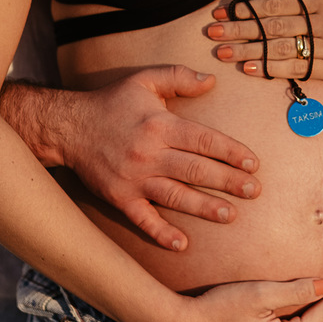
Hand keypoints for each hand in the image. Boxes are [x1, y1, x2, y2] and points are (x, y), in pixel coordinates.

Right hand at [62, 66, 261, 251]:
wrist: (68, 127)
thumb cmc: (111, 102)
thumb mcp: (144, 80)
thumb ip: (178, 76)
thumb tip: (212, 81)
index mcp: (159, 125)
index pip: (204, 140)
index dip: (231, 152)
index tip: (253, 163)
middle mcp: (149, 153)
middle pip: (196, 170)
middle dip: (228, 182)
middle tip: (254, 191)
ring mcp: (134, 179)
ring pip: (176, 196)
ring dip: (205, 208)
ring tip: (231, 215)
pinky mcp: (120, 198)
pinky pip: (143, 219)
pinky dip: (161, 233)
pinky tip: (182, 244)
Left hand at [207, 0, 322, 83]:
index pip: (276, 3)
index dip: (246, 9)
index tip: (223, 13)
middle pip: (274, 27)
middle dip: (240, 31)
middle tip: (213, 35)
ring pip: (282, 50)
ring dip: (249, 52)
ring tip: (224, 54)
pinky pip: (298, 69)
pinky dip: (272, 70)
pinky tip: (251, 69)